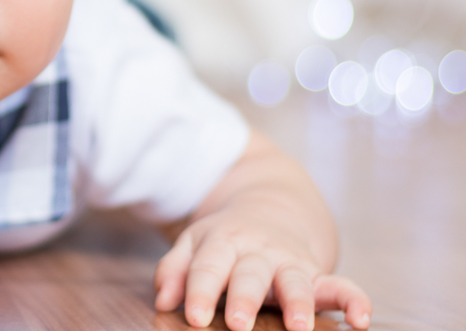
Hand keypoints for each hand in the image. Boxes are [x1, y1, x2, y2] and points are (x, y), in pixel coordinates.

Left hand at [153, 206, 370, 330]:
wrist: (271, 206)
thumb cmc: (223, 239)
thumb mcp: (194, 243)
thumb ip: (175, 269)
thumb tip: (162, 300)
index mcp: (222, 242)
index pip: (208, 267)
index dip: (199, 291)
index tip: (192, 316)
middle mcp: (258, 252)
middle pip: (250, 275)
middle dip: (244, 298)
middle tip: (237, 324)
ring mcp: (290, 262)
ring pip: (296, 281)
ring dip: (299, 303)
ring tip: (299, 327)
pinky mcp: (318, 274)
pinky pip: (342, 285)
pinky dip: (355, 300)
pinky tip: (362, 320)